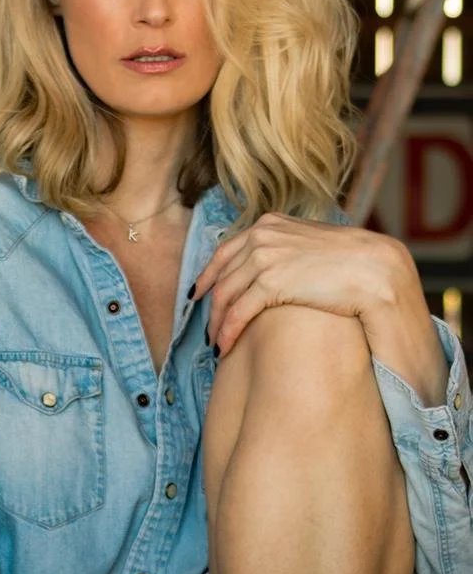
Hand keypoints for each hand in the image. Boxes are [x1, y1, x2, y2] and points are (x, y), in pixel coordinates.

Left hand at [194, 212, 447, 404]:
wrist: (375, 268)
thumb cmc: (350, 262)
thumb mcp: (311, 245)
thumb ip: (288, 249)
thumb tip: (276, 265)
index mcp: (269, 224)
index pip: (226, 250)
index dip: (208, 275)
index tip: (199, 293)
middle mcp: (261, 236)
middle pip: (222, 276)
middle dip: (210, 304)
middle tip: (206, 326)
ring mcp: (264, 257)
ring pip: (225, 295)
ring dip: (216, 323)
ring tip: (216, 343)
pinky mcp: (271, 282)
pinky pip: (237, 312)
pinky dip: (226, 332)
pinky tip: (224, 348)